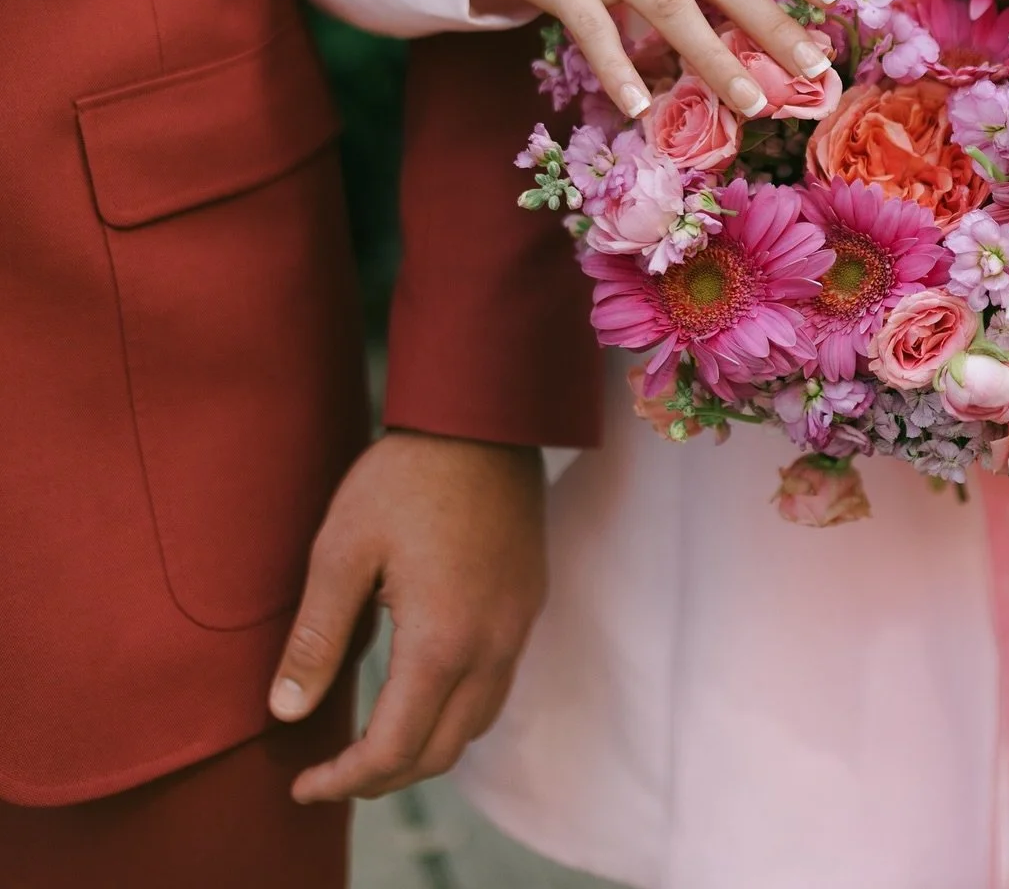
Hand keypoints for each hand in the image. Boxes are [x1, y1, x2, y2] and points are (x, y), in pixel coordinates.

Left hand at [270, 433, 543, 802]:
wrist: (484, 417)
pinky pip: (497, 684)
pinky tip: (420, 688)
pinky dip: (456, 711)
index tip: (304, 784)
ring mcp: (518, 624)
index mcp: (442, 641)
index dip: (343, 779)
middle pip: (441, 751)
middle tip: (331, 773)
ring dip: (424, 747)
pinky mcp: (528, 600)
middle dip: (383, 777)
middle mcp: (492, 645)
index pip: (393, 749)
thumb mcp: (341, 550)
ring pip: (476, 723)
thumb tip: (287, 711)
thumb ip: (316, 638)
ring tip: (372, 741)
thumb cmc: (407, 476)